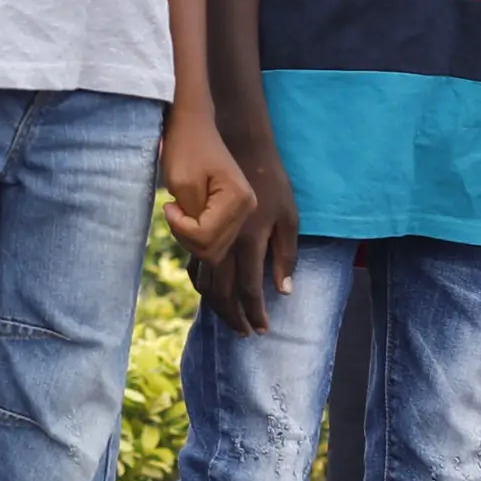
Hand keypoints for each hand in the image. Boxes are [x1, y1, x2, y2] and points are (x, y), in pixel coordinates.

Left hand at [156, 101, 252, 271]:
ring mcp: (246, 213)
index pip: (205, 238)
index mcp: (238, 200)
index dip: (180, 228)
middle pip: (213, 251)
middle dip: (186, 236)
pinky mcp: (238, 214)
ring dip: (192, 238)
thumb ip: (191, 219)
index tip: (169, 205)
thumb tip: (200, 243)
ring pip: (216, 251)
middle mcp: (249, 210)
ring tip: (182, 211)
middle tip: (175, 209)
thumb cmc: (185, 149)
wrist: (196, 126)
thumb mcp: (182, 184)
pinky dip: (200, 237)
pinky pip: (218, 242)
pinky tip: (191, 218)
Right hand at [203, 146, 298, 335]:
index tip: (261, 329)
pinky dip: (201, 283)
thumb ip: (286, 254)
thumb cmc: (269, 179)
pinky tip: (209, 292)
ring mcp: (205, 236)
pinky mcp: (195, 228)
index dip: (255, 313)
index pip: (249, 290)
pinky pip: (193, 265)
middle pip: (223, 293)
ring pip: (204, 282)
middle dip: (233, 318)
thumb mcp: (288, 215)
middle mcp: (224, 244)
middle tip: (244, 333)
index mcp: (248, 242)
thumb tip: (285, 290)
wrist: (234, 147)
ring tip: (229, 319)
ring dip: (216, 305)